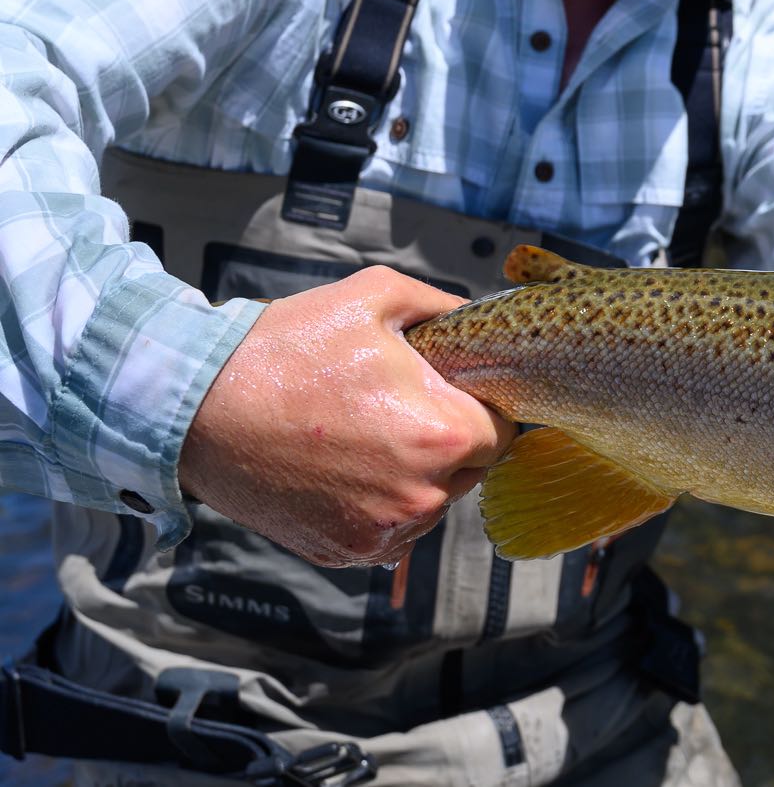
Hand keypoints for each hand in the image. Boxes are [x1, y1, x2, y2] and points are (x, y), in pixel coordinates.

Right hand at [179, 267, 514, 565]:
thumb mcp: (374, 297)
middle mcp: (422, 497)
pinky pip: (390, 531)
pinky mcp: (344, 553)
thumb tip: (477, 318)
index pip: (502, 430)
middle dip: (449, 441)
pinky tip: (341, 468)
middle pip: (470, 470)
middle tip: (398, 408)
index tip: (450, 392)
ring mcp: (381, 534)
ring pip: (431, 504)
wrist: (193, 409)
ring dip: (414, 476)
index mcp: (443, 435)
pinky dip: (377, 505)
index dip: (480, 406)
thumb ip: (442, 305)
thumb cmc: (285, 348)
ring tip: (362, 435)